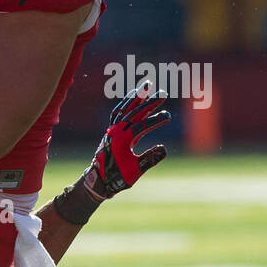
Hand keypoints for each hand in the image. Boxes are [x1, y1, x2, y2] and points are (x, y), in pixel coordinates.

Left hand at [78, 82, 170, 200]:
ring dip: (136, 97)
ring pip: (125, 109)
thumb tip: (164, 149)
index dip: (155, 120)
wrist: (99, 181)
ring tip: (147, 85)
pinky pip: (118, 112)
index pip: (141, 125)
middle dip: (149, 102)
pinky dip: (126, 103)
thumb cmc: (117, 177)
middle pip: (134, 112)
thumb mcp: (135, 171)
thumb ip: (149, 160)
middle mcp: (116, 131)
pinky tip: (133, 96)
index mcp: (122, 140)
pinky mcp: (111, 131)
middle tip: (163, 93)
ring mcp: (112, 130)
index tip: (168, 116)